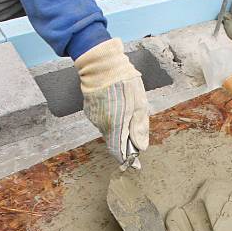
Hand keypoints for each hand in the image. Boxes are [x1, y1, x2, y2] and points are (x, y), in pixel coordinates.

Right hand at [74, 38, 148, 165]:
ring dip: (118, 129)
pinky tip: (118, 107)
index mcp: (116, 126)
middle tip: (135, 141)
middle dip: (125, 144)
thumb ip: (139, 127)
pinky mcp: (90, 110)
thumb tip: (141, 147)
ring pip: (109, 131)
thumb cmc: (124, 82)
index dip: (127, 160)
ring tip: (128, 116)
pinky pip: (103, 120)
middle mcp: (102, 125)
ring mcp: (94, 117)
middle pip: (114, 142)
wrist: (101, 64)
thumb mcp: (139, 104)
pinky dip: (111, 119)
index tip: (135, 166)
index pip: (119, 151)